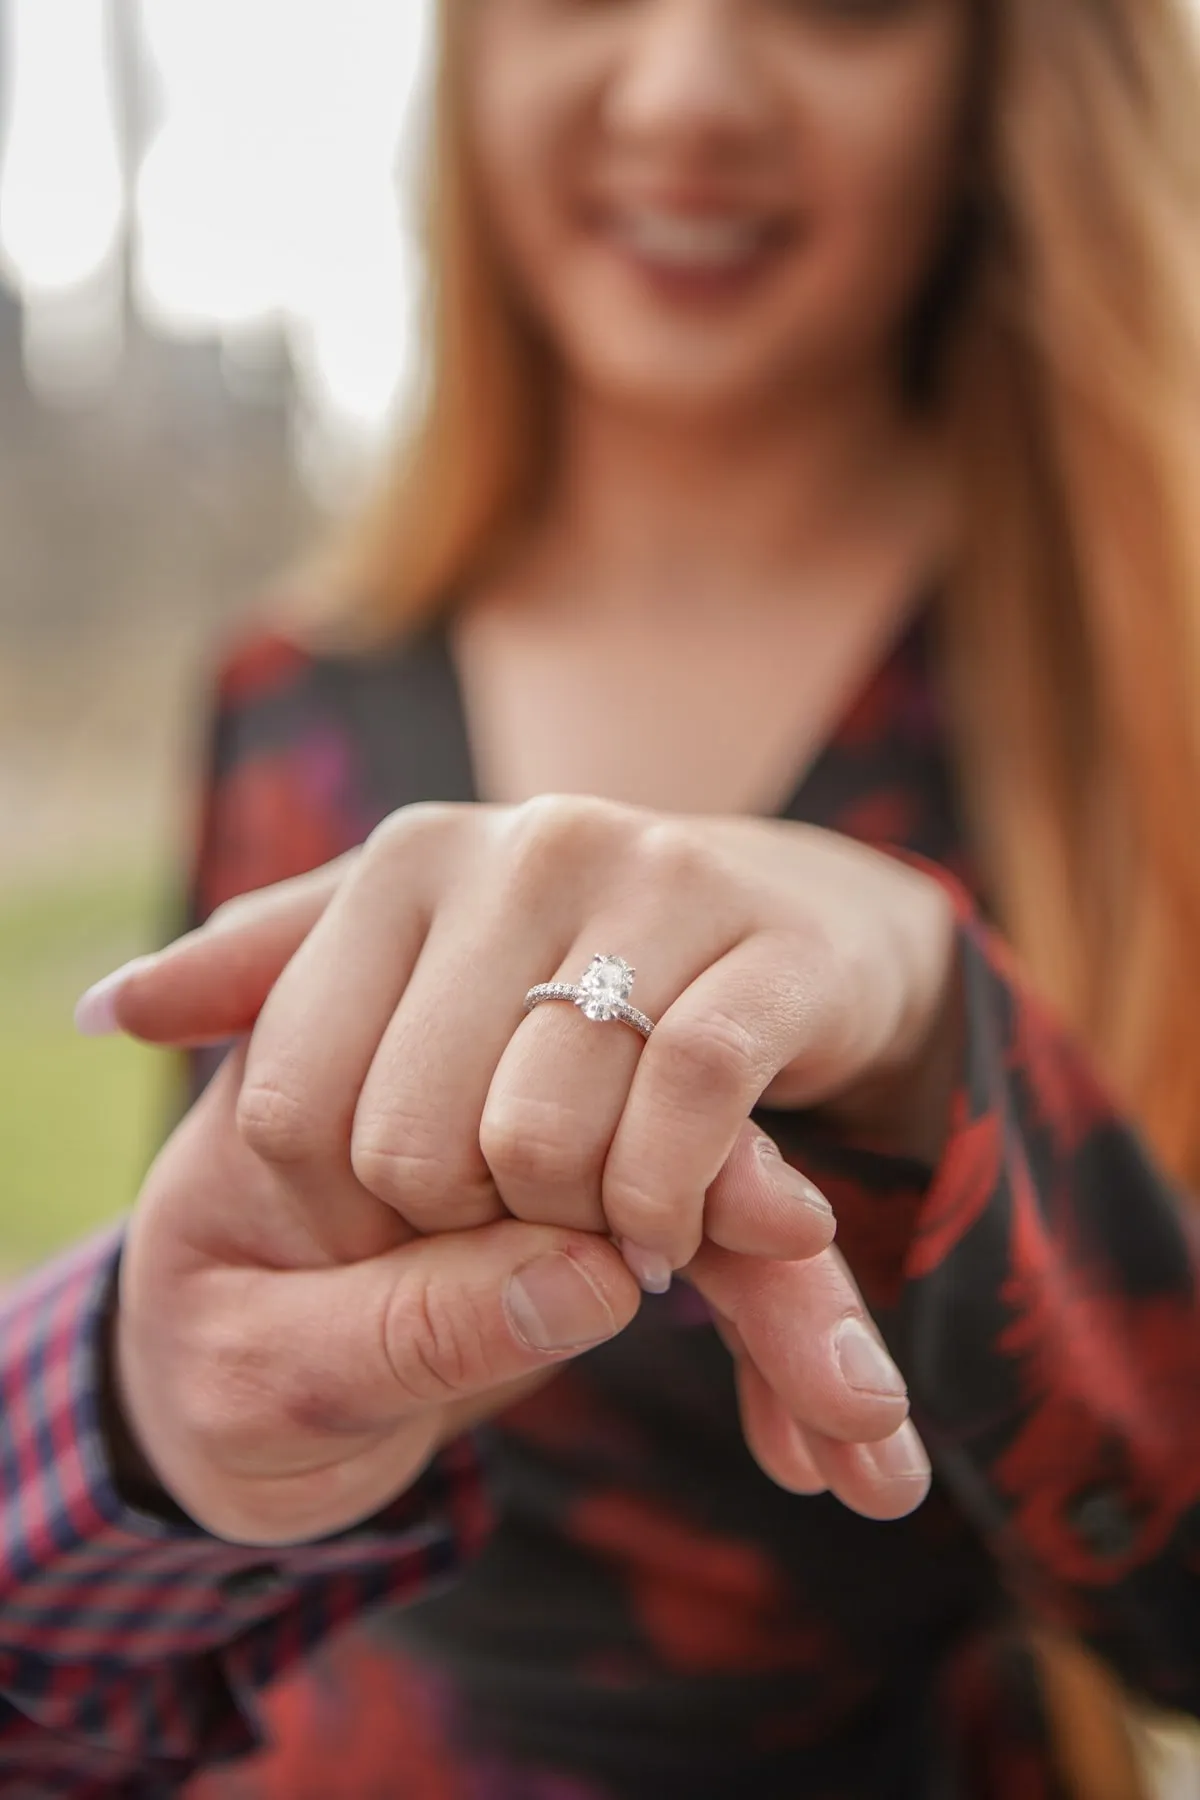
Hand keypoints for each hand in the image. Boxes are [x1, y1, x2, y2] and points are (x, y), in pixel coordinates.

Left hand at [88, 800, 958, 1531]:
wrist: (795, 927)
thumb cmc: (570, 969)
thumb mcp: (405, 962)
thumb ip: (266, 981)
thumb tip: (108, 1012)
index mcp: (406, 858)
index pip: (299, 1100)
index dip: (348, 1199)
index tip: (413, 1200)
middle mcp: (523, 846)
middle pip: (415, 1140)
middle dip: (459, 1224)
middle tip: (517, 1216)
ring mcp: (656, 883)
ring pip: (543, 1138)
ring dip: (566, 1231)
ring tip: (594, 1220)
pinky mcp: (773, 948)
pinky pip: (686, 1114)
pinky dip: (661, 1208)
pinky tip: (660, 1231)